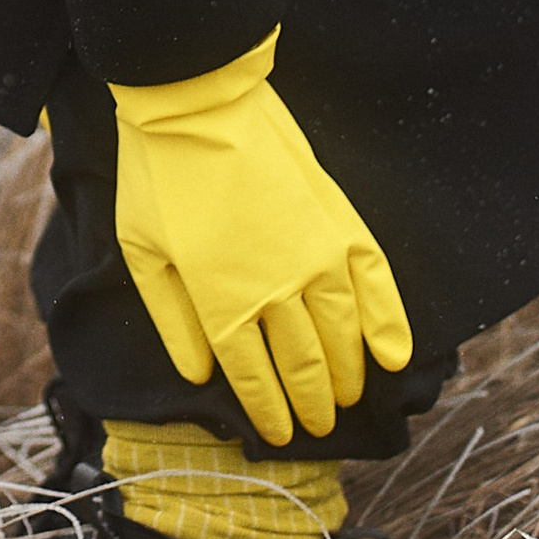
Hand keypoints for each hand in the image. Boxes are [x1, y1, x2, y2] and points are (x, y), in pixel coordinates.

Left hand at [109, 34, 412, 445]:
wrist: (197, 103)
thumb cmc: (159, 178)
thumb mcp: (142, 253)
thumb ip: (173, 319)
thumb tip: (200, 373)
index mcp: (222, 301)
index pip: (254, 377)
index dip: (270, 411)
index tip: (281, 436)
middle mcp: (277, 289)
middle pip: (304, 366)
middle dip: (313, 405)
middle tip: (318, 427)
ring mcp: (316, 256)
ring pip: (344, 336)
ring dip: (350, 375)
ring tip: (350, 399)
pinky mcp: (340, 223)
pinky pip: (376, 285)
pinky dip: (390, 324)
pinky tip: (396, 355)